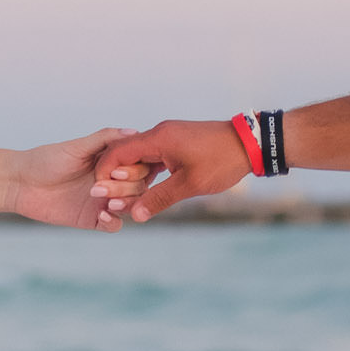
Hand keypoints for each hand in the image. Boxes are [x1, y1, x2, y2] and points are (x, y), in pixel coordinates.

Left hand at [10, 129, 148, 229]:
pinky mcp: (92, 219)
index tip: (120, 169)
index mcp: (111, 160)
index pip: (140, 165)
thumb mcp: (76, 147)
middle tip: (103, 185)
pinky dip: (114, 221)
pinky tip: (103, 215)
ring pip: (131, 206)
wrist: (20, 183)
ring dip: (124, 204)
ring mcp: (103, 200)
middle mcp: (111, 180)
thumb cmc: (45, 160)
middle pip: (139, 187)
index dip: (137, 168)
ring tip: (108, 202)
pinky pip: (114, 225)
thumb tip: (135, 131)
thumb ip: (105, 139)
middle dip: (127, 187)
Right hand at [90, 120, 251, 222]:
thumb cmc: (221, 161)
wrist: (250, 144)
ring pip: (138, 158)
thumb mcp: (189, 185)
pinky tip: (143, 191)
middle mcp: (159, 134)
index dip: (104, 173)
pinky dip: (145, 174)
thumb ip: (158, 199)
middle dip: (114, 179)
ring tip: (125, 201)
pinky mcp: (176, 144)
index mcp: (158, 138)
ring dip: (130, 178)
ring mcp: (168, 138)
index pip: (117, 152)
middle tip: (109, 202)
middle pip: (124, 155)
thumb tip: (133, 216)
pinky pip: (152, 158)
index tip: (100, 194)